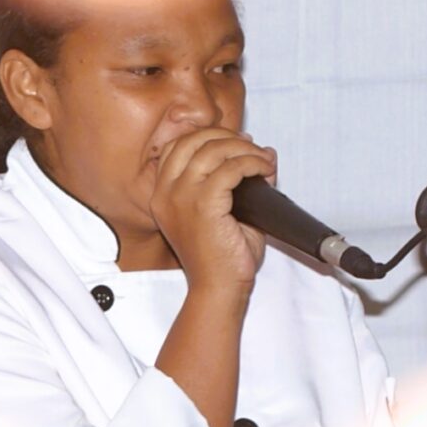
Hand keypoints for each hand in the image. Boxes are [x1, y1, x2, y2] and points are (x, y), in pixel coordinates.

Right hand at [149, 128, 276, 290]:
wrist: (219, 290)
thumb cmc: (221, 259)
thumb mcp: (220, 211)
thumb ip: (234, 179)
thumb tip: (259, 151)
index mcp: (162, 195)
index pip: (177, 146)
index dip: (208, 136)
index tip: (235, 142)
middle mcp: (166, 193)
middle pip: (192, 141)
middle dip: (226, 136)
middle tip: (251, 147)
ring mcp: (181, 198)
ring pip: (213, 150)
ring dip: (243, 148)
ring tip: (263, 159)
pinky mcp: (203, 205)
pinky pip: (230, 168)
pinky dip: (252, 163)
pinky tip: (264, 169)